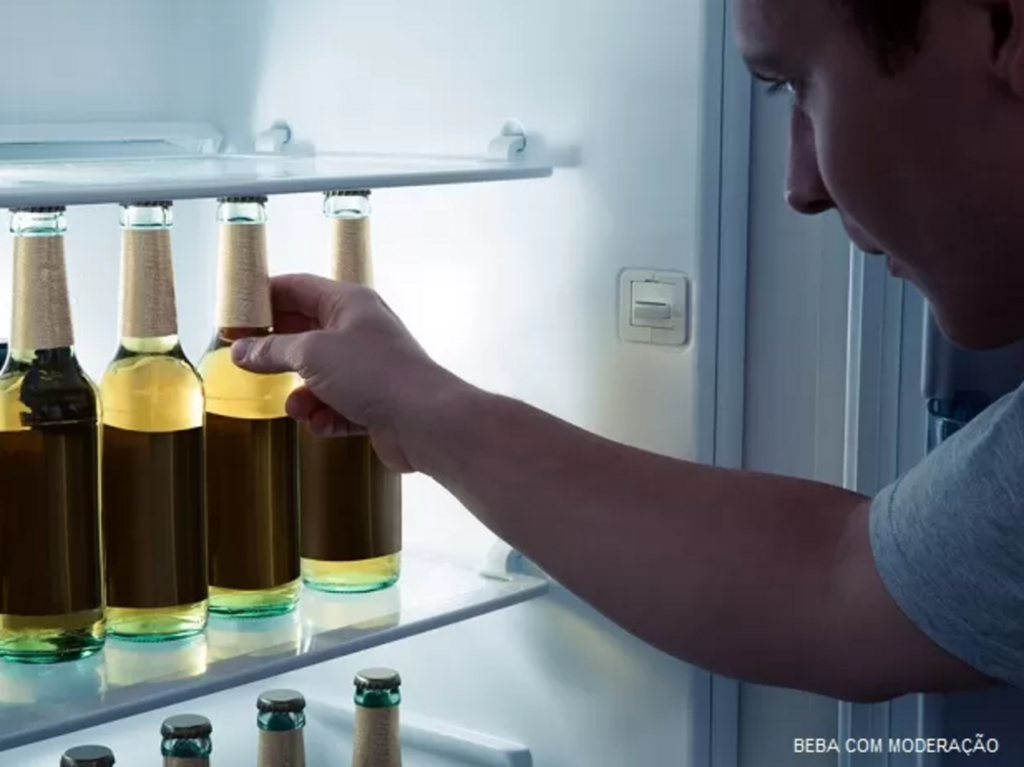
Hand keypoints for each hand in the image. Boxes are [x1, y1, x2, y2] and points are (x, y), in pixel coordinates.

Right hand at [230, 273, 455, 472]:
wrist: (425, 421)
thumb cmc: (374, 373)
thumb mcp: (313, 354)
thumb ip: (274, 351)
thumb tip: (242, 351)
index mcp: (349, 303)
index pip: (298, 288)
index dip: (264, 299)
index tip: (234, 318)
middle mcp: (360, 330)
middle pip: (306, 334)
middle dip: (279, 353)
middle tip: (249, 365)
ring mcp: (369, 368)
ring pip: (319, 377)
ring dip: (303, 395)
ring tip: (297, 408)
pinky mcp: (375, 402)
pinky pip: (337, 406)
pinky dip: (326, 416)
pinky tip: (323, 424)